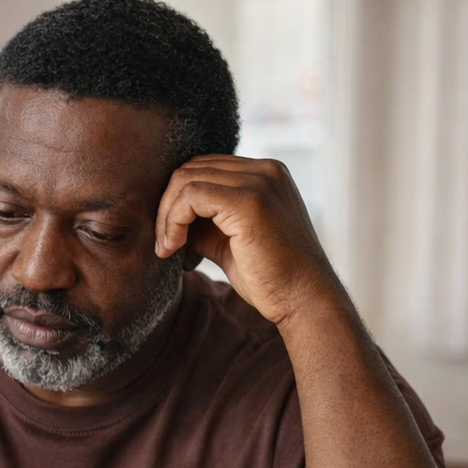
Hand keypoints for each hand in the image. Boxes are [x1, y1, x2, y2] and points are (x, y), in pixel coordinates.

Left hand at [154, 154, 342, 326]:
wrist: (304, 299)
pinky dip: (173, 221)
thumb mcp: (230, 239)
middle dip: (167, 206)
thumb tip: (167, 216)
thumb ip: (205, 220)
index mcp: (266, 174)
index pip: (205, 168)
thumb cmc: (269, 276)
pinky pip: (191, 196)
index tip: (171, 235)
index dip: (178, 199)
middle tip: (164, 244)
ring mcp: (259, 182)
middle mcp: (265, 170)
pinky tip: (174, 248)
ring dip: (166, 216)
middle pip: (192, 168)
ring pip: (186, 180)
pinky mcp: (249, 202)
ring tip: (167, 248)